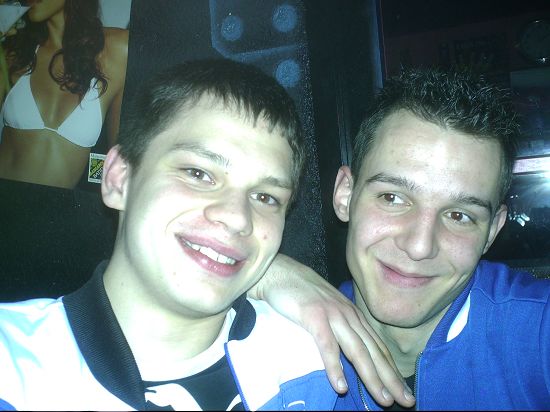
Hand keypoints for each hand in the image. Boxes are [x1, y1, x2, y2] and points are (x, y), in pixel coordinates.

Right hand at [251, 253, 415, 407]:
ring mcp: (332, 315)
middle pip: (373, 351)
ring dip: (371, 377)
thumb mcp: (328, 310)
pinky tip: (340, 386)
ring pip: (357, 350)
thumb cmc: (301, 293)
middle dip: (391, 378)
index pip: (377, 346)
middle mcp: (348, 315)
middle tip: (406, 401)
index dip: (391, 370)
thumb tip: (350, 351)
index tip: (403, 391)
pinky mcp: (314, 316)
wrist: (280, 272)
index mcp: (353, 315)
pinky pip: (327, 345)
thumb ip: (340, 328)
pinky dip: (334, 366)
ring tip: (383, 399)